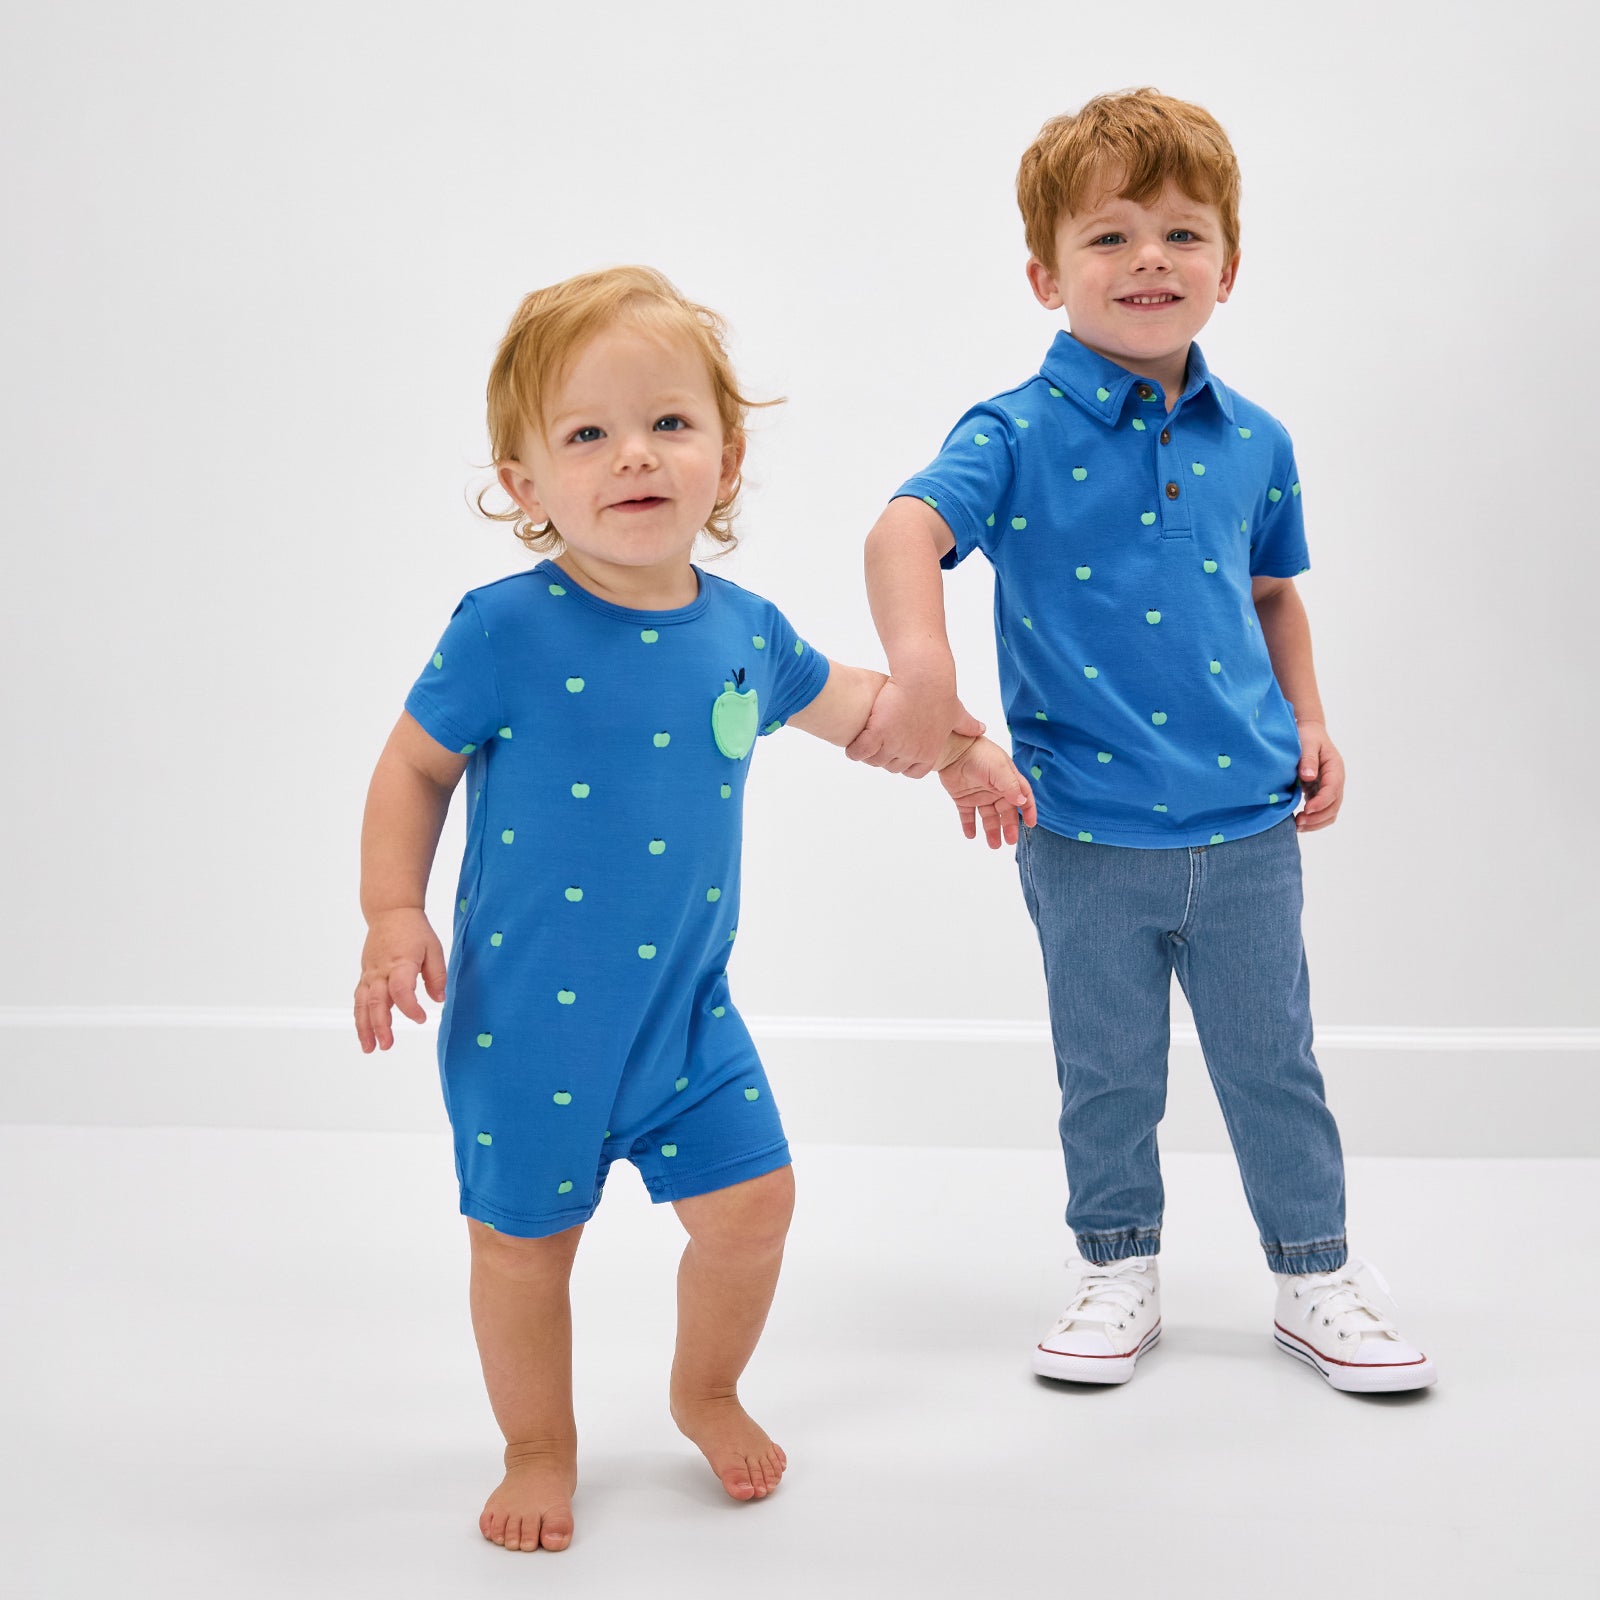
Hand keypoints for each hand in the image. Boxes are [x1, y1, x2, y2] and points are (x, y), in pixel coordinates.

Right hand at [355, 907, 446, 1051]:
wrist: (390, 912)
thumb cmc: (414, 930)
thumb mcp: (434, 948)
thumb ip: (437, 975)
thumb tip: (439, 1000)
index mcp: (401, 962)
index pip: (401, 989)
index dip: (410, 1007)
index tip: (421, 1019)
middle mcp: (381, 970)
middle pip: (376, 1001)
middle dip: (380, 1025)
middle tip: (387, 1045)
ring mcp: (370, 973)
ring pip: (362, 1003)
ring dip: (364, 1027)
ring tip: (369, 1047)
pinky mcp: (365, 975)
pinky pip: (359, 998)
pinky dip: (360, 1016)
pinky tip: (364, 1031)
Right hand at [846, 677, 982, 777]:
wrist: (923, 676)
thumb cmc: (940, 691)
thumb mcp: (956, 712)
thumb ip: (967, 725)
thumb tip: (981, 729)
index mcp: (929, 752)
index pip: (913, 772)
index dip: (904, 762)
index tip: (898, 750)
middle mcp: (912, 753)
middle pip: (891, 767)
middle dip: (885, 757)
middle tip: (878, 743)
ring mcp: (894, 745)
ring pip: (874, 761)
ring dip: (868, 753)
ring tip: (864, 740)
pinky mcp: (877, 732)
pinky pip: (859, 752)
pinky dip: (854, 750)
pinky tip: (853, 741)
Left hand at [937, 736, 1037, 846]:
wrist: (952, 749)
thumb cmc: (979, 754)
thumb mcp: (999, 769)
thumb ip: (1011, 786)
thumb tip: (1022, 802)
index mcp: (1008, 780)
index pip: (1023, 797)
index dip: (1029, 810)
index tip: (1031, 824)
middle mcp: (995, 789)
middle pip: (1006, 812)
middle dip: (1009, 826)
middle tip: (1010, 841)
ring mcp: (979, 794)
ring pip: (988, 817)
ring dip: (991, 830)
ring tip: (993, 845)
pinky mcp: (962, 798)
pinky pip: (968, 816)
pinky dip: (969, 826)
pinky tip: (971, 835)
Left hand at [1293, 721, 1344, 831]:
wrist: (1309, 732)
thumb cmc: (1307, 736)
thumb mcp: (1307, 743)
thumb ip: (1308, 759)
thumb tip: (1309, 776)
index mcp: (1335, 768)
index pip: (1332, 790)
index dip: (1321, 802)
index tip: (1306, 809)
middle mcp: (1336, 781)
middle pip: (1334, 806)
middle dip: (1317, 817)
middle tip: (1298, 822)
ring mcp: (1330, 788)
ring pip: (1330, 812)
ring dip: (1316, 823)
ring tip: (1297, 826)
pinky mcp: (1321, 792)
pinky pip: (1322, 811)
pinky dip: (1313, 820)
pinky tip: (1298, 822)